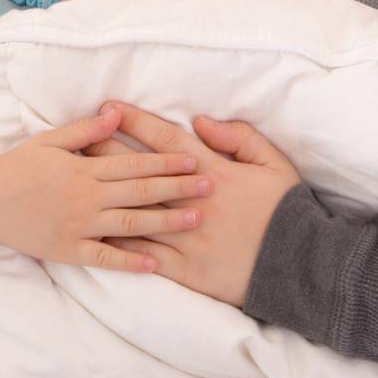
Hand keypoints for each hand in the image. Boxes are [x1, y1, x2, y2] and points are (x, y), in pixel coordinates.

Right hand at [0, 106, 210, 273]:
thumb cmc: (19, 166)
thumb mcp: (51, 140)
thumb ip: (86, 131)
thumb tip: (116, 113)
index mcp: (84, 169)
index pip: (133, 164)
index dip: (165, 161)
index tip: (195, 159)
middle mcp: (86, 197)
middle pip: (139, 192)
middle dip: (176, 188)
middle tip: (210, 186)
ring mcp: (78, 225)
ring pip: (129, 224)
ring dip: (164, 221)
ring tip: (194, 218)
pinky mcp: (68, 250)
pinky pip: (103, 258)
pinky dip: (129, 262)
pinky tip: (155, 263)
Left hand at [85, 102, 300, 307]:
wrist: (300, 265)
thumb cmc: (286, 209)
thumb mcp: (272, 162)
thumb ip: (238, 137)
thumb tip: (202, 120)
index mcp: (212, 172)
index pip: (164, 141)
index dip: (134, 122)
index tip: (109, 107)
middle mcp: (192, 201)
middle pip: (139, 173)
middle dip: (106, 154)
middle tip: (78, 140)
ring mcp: (186, 237)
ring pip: (135, 213)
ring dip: (105, 197)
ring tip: (77, 185)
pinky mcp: (185, 270)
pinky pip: (144, 255)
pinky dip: (119, 246)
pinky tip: (94, 236)